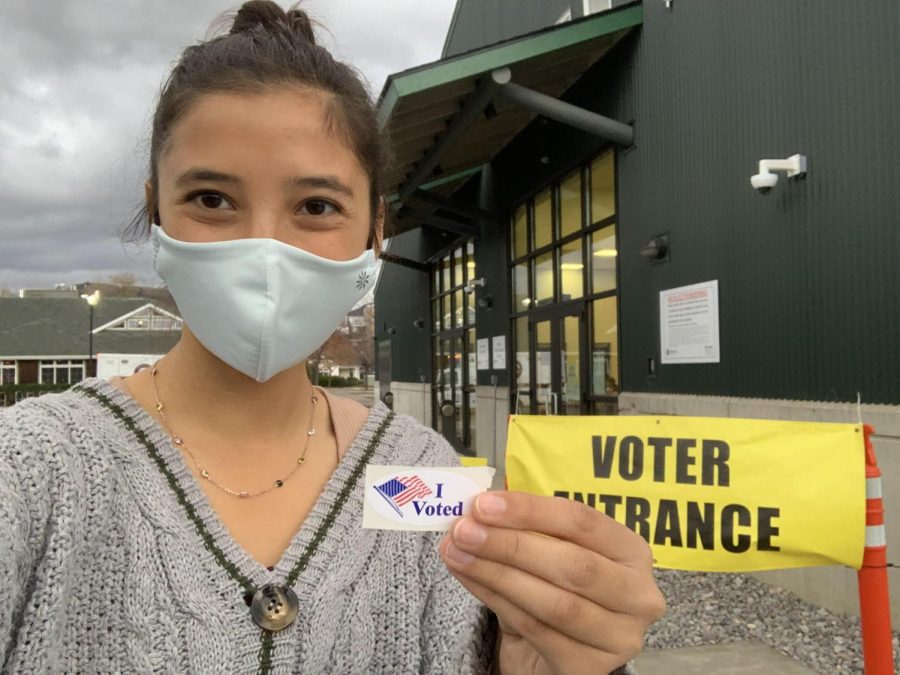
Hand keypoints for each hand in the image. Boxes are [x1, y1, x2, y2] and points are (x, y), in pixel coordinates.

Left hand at [439, 491, 664, 674]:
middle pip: (571, 564)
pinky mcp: (589, 669)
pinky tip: (471, 580)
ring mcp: (618, 637)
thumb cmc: (555, 589)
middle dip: (511, 544)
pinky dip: (496, 601)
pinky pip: (535, 630)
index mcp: (631, 551)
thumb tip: (474, 511)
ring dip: (497, 574)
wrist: (553, 654)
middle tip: (464, 530)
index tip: (483, 504)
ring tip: (458, 554)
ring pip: (553, 602)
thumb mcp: (549, 552)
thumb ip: (522, 530)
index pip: (582, 521)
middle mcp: (637, 595)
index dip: (530, 510)